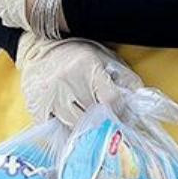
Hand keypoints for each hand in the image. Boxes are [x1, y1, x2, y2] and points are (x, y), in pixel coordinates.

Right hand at [15, 31, 141, 125]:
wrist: (39, 46)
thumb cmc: (76, 53)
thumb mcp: (104, 57)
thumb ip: (125, 77)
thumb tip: (140, 98)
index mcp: (87, 66)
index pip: (111, 99)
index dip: (120, 111)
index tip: (121, 115)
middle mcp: (67, 80)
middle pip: (94, 115)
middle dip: (104, 120)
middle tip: (107, 121)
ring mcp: (50, 95)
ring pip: (75, 125)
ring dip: (85, 127)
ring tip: (88, 121)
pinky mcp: (37, 106)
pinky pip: (55, 130)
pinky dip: (65, 132)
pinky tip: (70, 124)